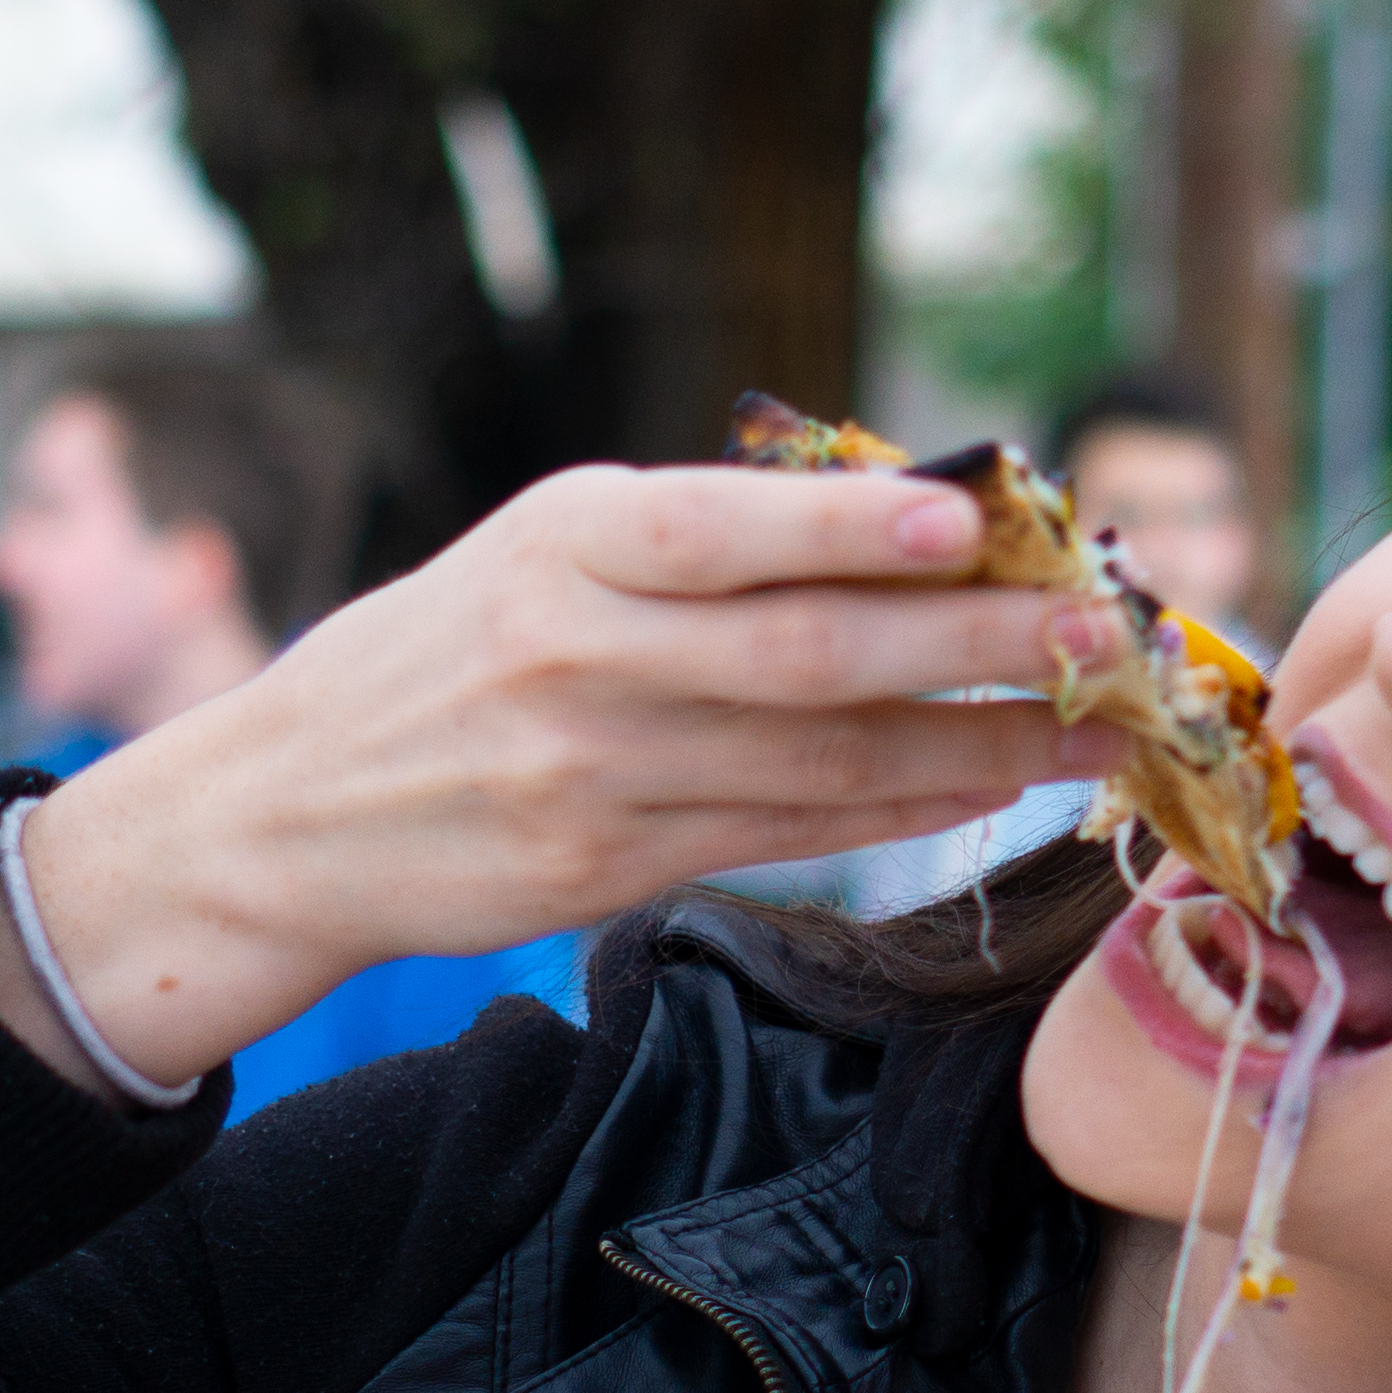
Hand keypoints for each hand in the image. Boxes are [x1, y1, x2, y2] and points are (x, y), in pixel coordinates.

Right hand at [0, 464, 1117, 1089]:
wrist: (288, 810)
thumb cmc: (449, 652)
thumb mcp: (544, 552)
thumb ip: (698, 542)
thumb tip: (907, 522)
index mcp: (568, 541)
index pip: (730, 528)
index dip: (854, 527)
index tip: (976, 521)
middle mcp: (578, 654)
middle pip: (809, 652)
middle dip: (975, 645)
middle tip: (1103, 634)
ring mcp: (592, 773)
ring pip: (822, 759)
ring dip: (978, 743)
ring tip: (1097, 726)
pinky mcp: (605, 871)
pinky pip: (789, 835)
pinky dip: (903, 809)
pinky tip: (990, 787)